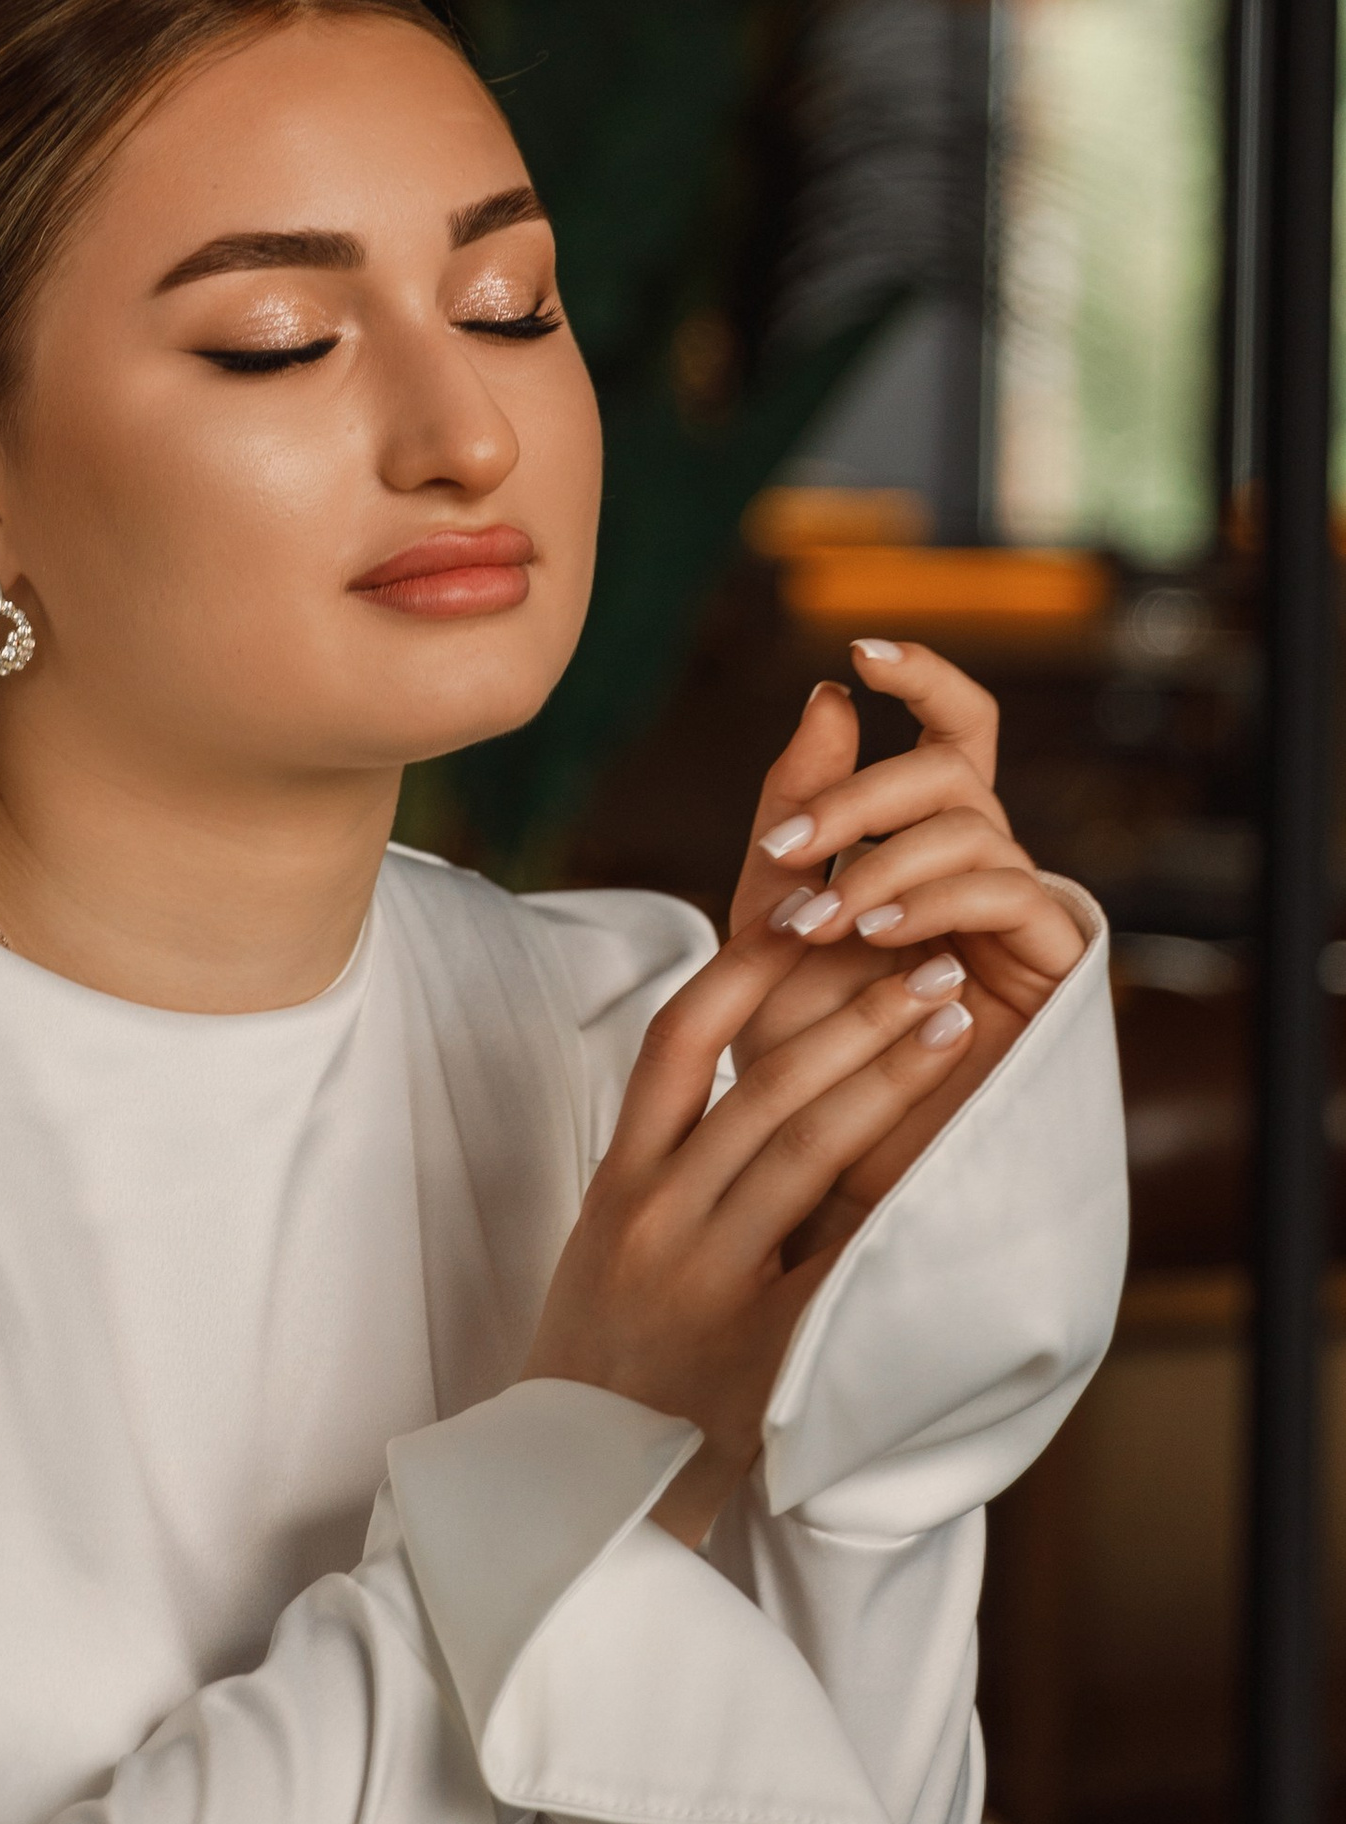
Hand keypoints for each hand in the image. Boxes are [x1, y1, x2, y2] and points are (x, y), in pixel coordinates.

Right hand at [523, 913, 986, 1546]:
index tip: (804, 917)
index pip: (675, 1045)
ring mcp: (705, 1287)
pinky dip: (900, 1204)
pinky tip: (954, 1158)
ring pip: (804, 1153)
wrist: (578, 1496)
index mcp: (618, 1185)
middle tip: (929, 965)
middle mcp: (656, 1222)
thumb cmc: (605, 1361)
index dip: (741, 971)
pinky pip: (842, 1262)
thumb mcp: (605, 1245)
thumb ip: (667, 1166)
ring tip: (951, 1026)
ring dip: (887, 1078)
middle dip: (854, 1015)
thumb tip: (749, 1070)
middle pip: (762, 1089)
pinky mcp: (760, 1354)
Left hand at [731, 638, 1083, 1223]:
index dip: (924, 677)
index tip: (859, 650)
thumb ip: (792, 818)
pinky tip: (874, 934)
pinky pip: (1006, 891)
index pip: (955, 732)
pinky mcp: (1053, 969)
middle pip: (952, 767)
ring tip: (819, 919)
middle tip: (786, 850)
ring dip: (882, 860)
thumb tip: (828, 696)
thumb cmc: (794, 1056)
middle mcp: (981, 868)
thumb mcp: (771, 922)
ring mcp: (1020, 916)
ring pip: (972, 827)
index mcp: (923, 845)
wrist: (821, 1174)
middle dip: (861, 793)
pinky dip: (931, 899)